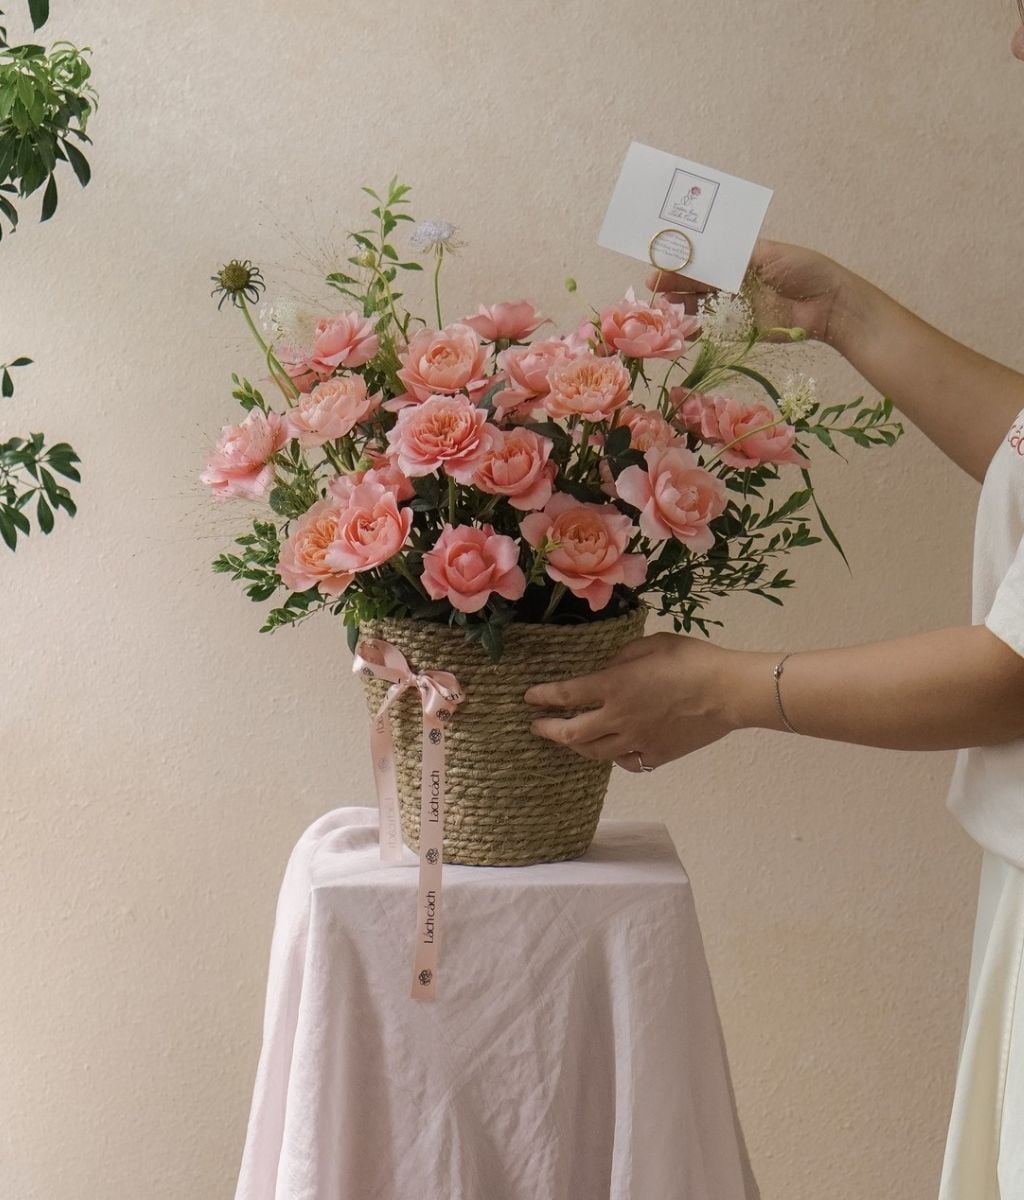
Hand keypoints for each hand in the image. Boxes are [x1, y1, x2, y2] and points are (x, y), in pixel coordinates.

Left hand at [524, 632, 747, 770]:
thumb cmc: (692, 659)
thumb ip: (621, 658)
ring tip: (568, 740)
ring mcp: (636, 742)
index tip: (529, 697)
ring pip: (593, 752)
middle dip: (548, 730)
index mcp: (614, 686)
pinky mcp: (656, 756)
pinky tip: (611, 750)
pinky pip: (625, 762)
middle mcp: (618, 718)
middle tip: (536, 726)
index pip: (566, 695)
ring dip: (575, 746)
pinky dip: (612, 756)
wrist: (728, 692)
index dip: (543, 696)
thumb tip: (607, 670)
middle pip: (571, 733)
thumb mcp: (650, 645)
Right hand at [646, 237, 854, 345]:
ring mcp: (736, 305)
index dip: (684, 258)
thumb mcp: (769, 254)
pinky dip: (697, 329)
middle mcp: (735, 280)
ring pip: (702, 303)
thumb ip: (735, 257)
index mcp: (741, 257)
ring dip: (682, 304)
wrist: (829, 305)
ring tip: (664, 305)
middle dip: (676, 281)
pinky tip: (682, 329)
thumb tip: (702, 255)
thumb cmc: (805, 270)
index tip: (663, 258)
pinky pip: (713, 328)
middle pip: (699, 280)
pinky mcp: (741, 328)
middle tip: (655, 284)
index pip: (706, 257)